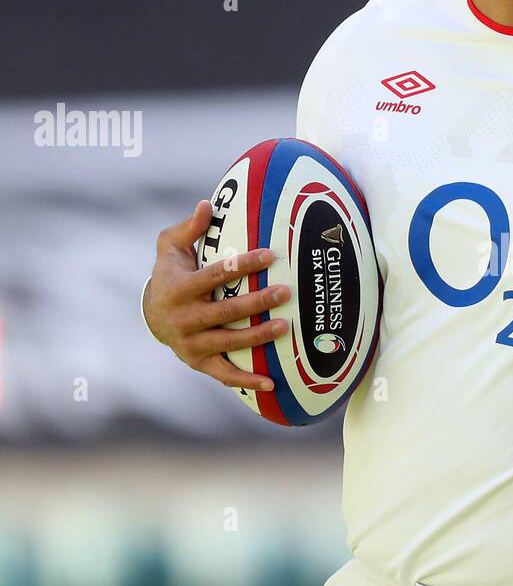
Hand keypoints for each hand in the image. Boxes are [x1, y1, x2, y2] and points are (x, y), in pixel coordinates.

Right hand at [145, 200, 289, 391]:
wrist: (153, 316)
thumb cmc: (171, 274)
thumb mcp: (170, 247)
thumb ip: (190, 228)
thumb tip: (208, 204)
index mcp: (180, 288)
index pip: (216, 275)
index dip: (243, 265)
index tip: (269, 255)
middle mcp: (184, 318)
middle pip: (226, 311)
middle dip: (257, 302)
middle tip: (286, 292)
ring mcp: (192, 344)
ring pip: (229, 342)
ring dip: (258, 337)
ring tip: (286, 326)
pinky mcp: (199, 363)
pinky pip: (225, 374)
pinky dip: (247, 380)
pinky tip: (271, 381)